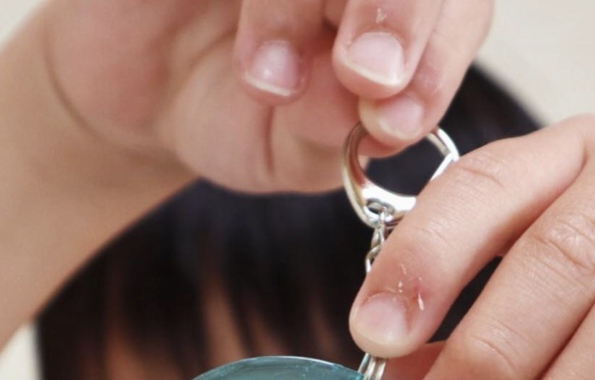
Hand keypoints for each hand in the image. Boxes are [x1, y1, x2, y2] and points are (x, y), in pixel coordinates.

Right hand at [43, 0, 491, 191]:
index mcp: (404, 12)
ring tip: (269, 82)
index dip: (438, 59)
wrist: (137, 96)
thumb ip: (338, 131)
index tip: (395, 121)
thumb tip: (373, 103)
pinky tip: (250, 56)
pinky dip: (270, 4)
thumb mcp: (292, 149)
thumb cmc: (231, 116)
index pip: (457, 9)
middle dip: (401, 15)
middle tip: (364, 77)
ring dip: (305, 9)